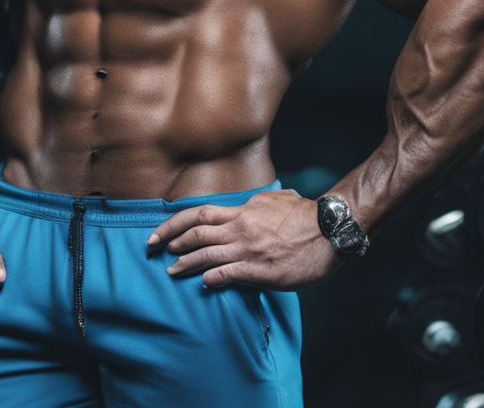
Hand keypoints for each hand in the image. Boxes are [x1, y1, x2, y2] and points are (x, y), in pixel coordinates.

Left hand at [146, 189, 340, 289]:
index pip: (198, 214)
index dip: (174, 223)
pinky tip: (204, 284)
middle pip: (196, 233)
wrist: (329, 230)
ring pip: (208, 255)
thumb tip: (244, 205)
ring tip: (171, 270)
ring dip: (186, 263)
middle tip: (154, 250)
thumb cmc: (304, 214)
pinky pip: (229, 274)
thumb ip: (253, 204)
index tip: (158, 232)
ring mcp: (249, 250)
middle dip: (171, 241)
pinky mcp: (262, 270)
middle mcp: (240, 229)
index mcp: (241, 212)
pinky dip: (213, 279)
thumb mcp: (274, 199)